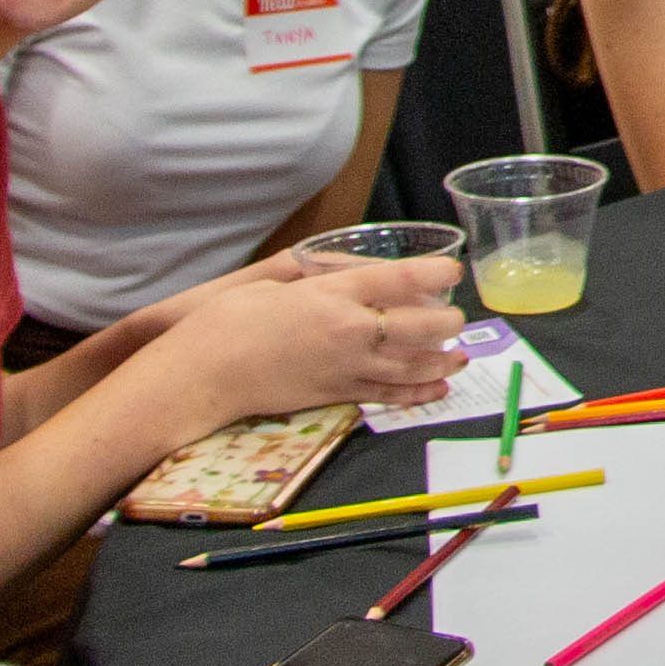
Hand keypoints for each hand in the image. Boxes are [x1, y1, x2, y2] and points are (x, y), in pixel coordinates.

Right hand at [142, 258, 467, 432]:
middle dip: (447, 322)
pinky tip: (439, 388)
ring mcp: (347, 366)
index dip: (435, 273)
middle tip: (456, 318)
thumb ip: (316, 280)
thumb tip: (346, 275)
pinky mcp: (338, 394)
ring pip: (413, 364)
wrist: (204, 375)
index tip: (452, 270)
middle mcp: (349, 330)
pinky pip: (389, 395)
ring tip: (461, 355)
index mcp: (331, 294)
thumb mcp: (273, 283)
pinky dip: (420, 392)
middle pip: (420, 325)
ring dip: (443, 360)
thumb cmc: (227, 322)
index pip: (399, 278)